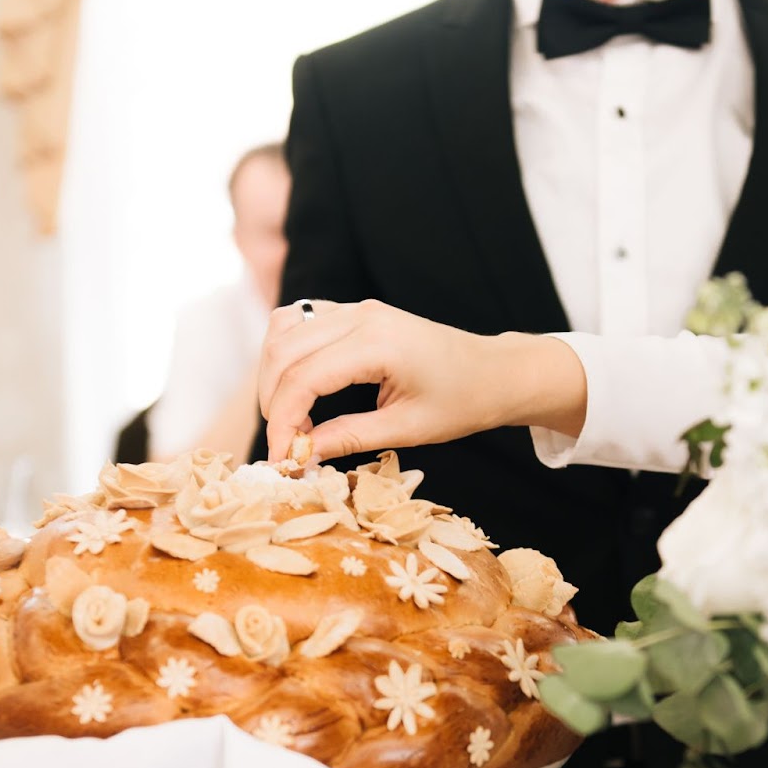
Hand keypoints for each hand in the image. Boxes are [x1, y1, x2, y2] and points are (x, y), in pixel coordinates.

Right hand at [257, 299, 587, 461]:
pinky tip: (299, 390)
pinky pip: (300, 321)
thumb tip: (300, 456)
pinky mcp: (355, 311)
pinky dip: (286, 354)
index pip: (303, 379)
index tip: (282, 460)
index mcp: (377, 343)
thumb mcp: (407, 429)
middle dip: (273, 403)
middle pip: (283, 352)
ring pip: (283, 331)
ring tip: (293, 421)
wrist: (494, 372)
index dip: (283, 423)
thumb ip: (349, 437)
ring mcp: (356, 308)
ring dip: (274, 376)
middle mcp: (361, 315)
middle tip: (287, 446)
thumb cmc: (462, 401)